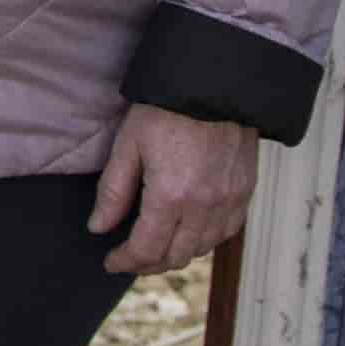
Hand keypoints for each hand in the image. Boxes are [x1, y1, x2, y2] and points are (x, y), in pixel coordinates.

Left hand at [94, 104, 261, 280]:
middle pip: (175, 256)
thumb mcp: (129, 145)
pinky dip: (206, 239)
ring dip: (177, 253)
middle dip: (148, 263)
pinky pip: (227, 231)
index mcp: (171, 196)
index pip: (146, 249)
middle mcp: (204, 205)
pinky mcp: (246, 190)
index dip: (125, 261)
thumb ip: (113, 192)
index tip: (111, 261)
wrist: (215, 82)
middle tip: (130, 256)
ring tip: (157, 245)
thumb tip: (98, 228)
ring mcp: (230, 200)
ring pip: (202, 248)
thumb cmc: (167, 108)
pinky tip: (190, 231)